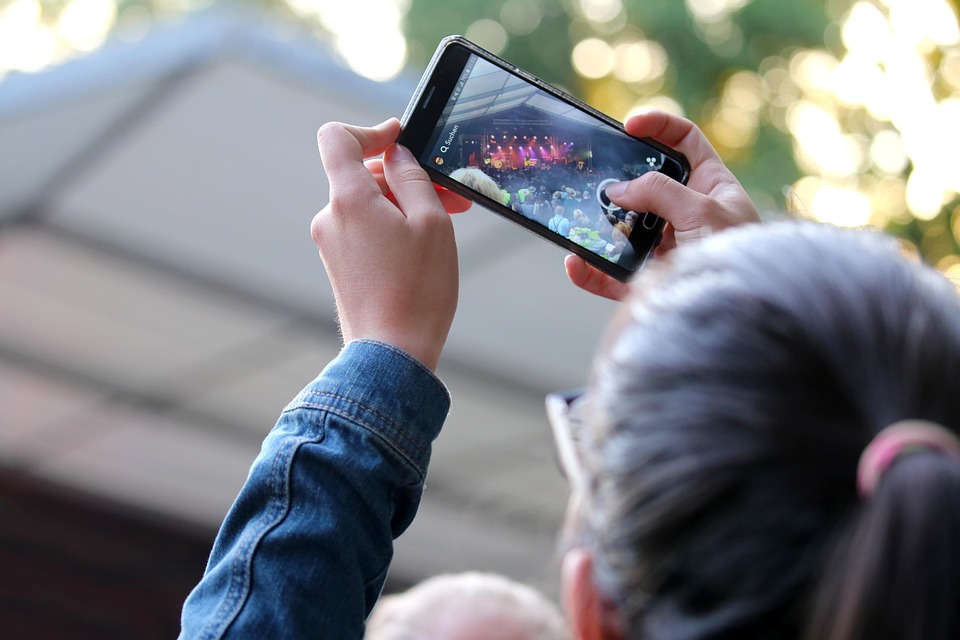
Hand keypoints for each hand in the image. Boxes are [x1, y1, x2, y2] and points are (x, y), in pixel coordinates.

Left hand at [312, 119, 457, 370]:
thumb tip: (397, 154)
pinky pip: (365, 231)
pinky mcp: (340, 267)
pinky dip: (392, 228)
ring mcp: (331, 245)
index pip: (337, 138)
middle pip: (361, 175)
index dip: (370, 130)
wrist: (392, 353)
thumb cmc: (417, 290)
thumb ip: (412, 177)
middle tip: (451, 195)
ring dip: (405, 206)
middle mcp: (331, 218)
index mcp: (349, 199)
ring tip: (446, 224)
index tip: (399, 138)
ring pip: (368, 206)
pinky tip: (423, 248)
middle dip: (405, 177)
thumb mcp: (430, 222)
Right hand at [565, 110, 759, 300]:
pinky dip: (590, 271)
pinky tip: (576, 263)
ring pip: (624, 231)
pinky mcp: (650, 282)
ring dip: (600, 228)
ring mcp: (666, 248)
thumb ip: (659, 191)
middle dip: (619, 182)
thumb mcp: (703, 209)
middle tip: (594, 177)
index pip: (684, 142)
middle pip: (645, 186)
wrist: (743, 312)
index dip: (659, 126)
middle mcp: (687, 214)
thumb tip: (617, 191)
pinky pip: (612, 274)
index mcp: (711, 186)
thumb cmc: (738, 255)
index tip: (629, 126)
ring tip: (579, 223)